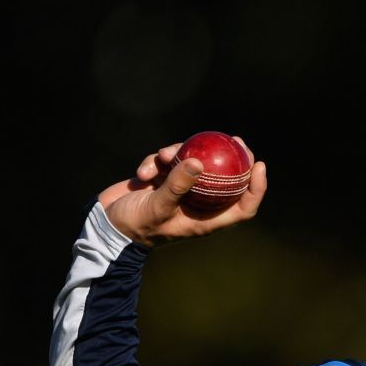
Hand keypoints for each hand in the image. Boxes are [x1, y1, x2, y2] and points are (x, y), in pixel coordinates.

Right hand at [98, 137, 267, 246]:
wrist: (106, 224)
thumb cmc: (135, 225)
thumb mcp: (157, 207)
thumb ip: (177, 185)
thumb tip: (199, 162)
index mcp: (205, 219)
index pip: (242, 206)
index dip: (256, 188)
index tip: (259, 165)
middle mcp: (197, 203)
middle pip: (224, 179)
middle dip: (230, 158)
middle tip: (233, 139)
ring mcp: (181, 189)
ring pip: (193, 163)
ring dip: (178, 154)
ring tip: (161, 156)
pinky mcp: (163, 178)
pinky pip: (168, 162)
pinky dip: (156, 162)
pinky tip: (142, 171)